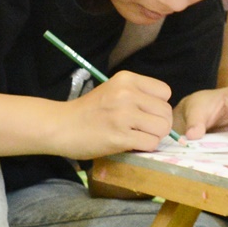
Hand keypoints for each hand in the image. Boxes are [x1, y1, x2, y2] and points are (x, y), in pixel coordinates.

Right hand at [56, 70, 174, 157]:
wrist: (61, 126)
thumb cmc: (88, 111)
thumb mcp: (113, 90)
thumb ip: (137, 95)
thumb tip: (165, 112)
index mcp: (127, 79)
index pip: (165, 92)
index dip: (159, 105)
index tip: (146, 113)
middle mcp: (127, 94)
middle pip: (166, 112)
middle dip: (159, 124)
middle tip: (143, 129)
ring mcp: (123, 115)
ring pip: (162, 128)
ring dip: (153, 137)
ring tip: (137, 136)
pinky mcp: (120, 137)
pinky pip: (150, 143)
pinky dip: (144, 147)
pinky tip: (131, 144)